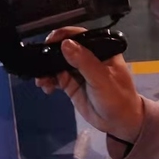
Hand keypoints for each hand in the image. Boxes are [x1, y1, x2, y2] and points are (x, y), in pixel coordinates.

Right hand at [34, 26, 143, 144]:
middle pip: (64, 49)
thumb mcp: (102, 79)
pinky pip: (56, 78)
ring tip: (42, 80)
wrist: (120, 123)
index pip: (80, 36)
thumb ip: (84, 62)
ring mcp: (78, 71)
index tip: (49, 41)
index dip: (63, 36)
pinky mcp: (71, 84)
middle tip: (39, 61)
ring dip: (47, 70)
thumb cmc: (118, 98)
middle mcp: (88, 57)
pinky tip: (46, 87)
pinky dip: (48, 81)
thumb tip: (65, 44)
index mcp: (101, 50)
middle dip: (50, 55)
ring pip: (57, 64)